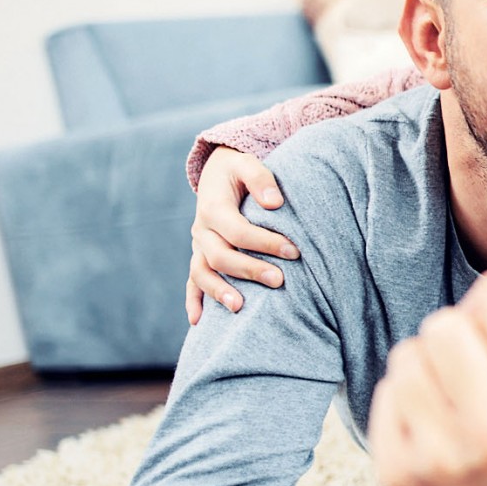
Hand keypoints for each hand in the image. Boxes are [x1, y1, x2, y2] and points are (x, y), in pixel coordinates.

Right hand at [185, 147, 299, 324]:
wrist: (218, 173)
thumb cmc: (240, 170)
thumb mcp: (248, 163)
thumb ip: (261, 178)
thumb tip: (275, 203)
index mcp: (213, 208)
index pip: (238, 231)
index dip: (265, 242)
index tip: (294, 251)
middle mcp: (202, 230)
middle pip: (221, 256)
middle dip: (250, 269)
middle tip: (280, 280)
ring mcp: (199, 246)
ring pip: (202, 273)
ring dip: (219, 291)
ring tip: (240, 307)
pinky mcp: (200, 257)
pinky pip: (192, 282)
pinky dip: (193, 301)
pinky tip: (198, 322)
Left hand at [368, 270, 486, 485]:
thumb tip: (482, 291)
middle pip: (442, 327)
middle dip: (459, 335)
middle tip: (475, 363)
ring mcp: (443, 466)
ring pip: (406, 357)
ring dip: (429, 364)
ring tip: (453, 391)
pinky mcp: (402, 481)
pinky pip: (386, 394)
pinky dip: (408, 400)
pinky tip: (435, 423)